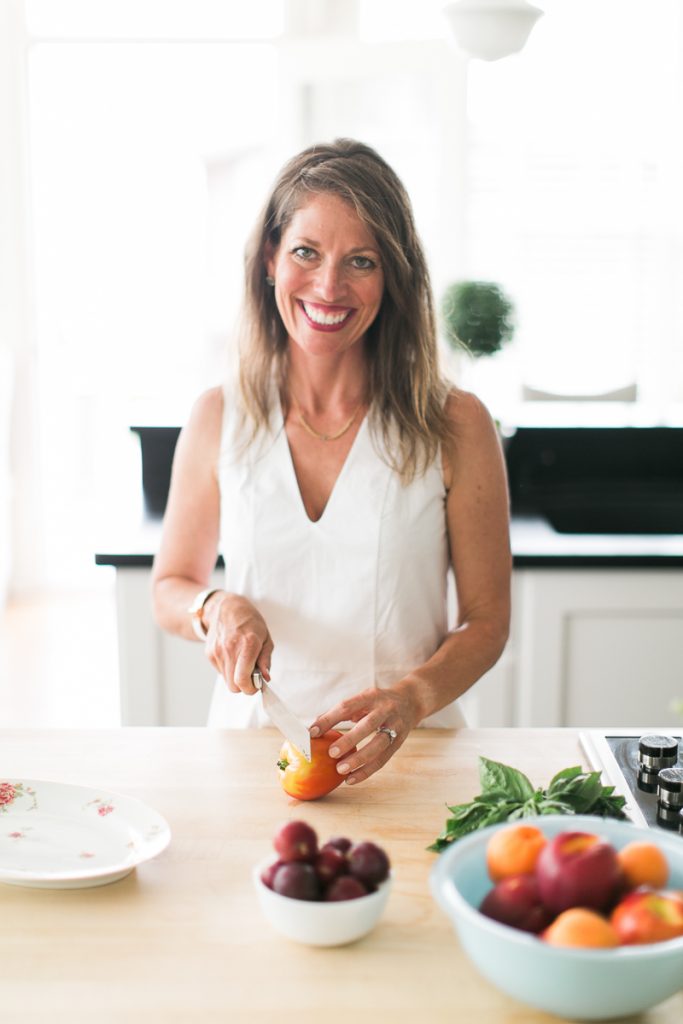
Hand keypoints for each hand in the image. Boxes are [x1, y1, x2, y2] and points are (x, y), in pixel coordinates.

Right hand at [203, 593, 273, 694]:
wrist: (226, 608)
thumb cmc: (249, 621)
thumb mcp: (266, 637)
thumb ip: (266, 659)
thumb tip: (265, 677)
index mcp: (248, 644)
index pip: (242, 679)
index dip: (250, 688)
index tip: (256, 685)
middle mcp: (230, 649)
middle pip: (233, 686)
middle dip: (243, 685)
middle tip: (251, 675)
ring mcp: (217, 651)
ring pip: (226, 680)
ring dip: (235, 677)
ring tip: (242, 662)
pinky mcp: (209, 653)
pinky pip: (220, 671)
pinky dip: (228, 669)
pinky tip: (232, 656)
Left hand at [308, 683, 422, 785]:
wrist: (411, 701)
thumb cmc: (377, 702)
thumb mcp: (362, 699)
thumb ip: (340, 712)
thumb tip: (313, 728)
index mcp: (371, 696)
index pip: (348, 706)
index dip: (329, 719)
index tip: (312, 732)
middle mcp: (385, 709)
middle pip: (368, 725)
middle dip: (349, 740)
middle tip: (331, 753)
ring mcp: (395, 726)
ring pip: (378, 745)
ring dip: (359, 759)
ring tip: (340, 770)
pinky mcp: (399, 742)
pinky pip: (383, 759)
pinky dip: (366, 771)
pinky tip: (351, 779)